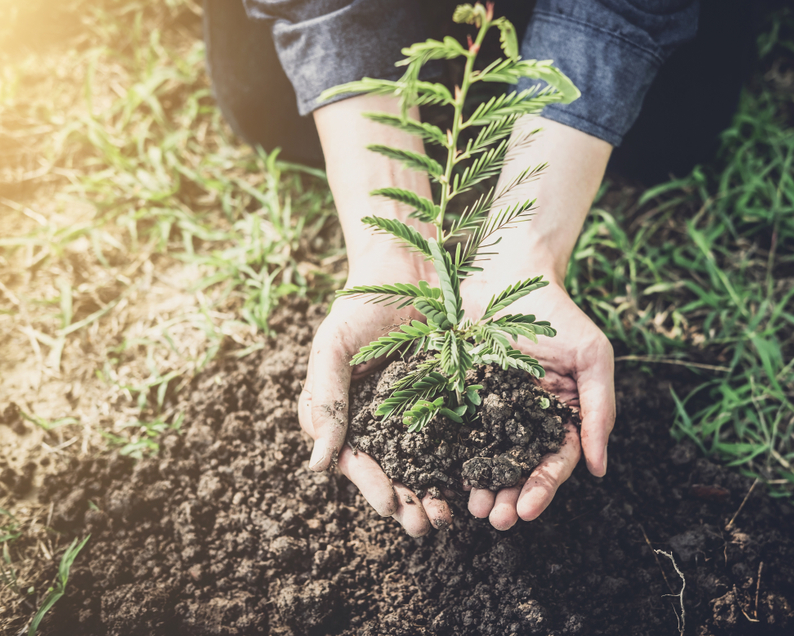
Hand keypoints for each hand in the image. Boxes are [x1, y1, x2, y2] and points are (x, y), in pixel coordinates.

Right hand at [298, 256, 452, 536]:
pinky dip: (464, 462)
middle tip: (425, 526)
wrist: (407, 267)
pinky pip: (458, 436)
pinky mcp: (451, 398)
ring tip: (450, 516)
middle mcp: (381, 421)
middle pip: (393, 473)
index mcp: (347, 416)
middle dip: (408, 503)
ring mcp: (417, 412)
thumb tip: (317, 466)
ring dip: (435, 493)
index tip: (392, 505)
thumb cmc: (360, 305)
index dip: (373, 487)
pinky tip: (476, 481)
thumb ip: (326, 403)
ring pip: (426, 464)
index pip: (356, 462)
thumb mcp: (333, 348)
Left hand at [460, 270, 615, 529]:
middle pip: (518, 469)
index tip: (528, 510)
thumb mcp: (591, 356)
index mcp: (560, 416)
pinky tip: (445, 475)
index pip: (555, 462)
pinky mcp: (459, 396)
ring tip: (473, 507)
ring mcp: (490, 410)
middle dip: (510, 497)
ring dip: (483, 487)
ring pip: (486, 458)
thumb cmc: (558, 313)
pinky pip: (454, 432)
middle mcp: (525, 420)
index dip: (543, 488)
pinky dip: (452, 456)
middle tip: (497, 519)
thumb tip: (600, 469)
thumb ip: (599, 409)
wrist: (506, 273)